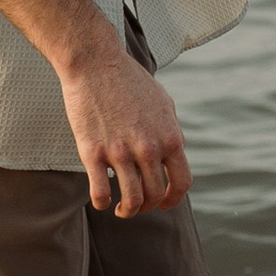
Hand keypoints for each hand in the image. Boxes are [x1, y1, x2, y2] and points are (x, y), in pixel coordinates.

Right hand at [60, 41, 191, 213]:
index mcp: (170, 137)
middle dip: (148, 207)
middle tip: (137, 205)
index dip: (174, 200)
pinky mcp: (93, 152)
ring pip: (131, 200)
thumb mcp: (163, 104)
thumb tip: (177, 152)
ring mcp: (121, 151)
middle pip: (155, 195)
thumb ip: (171, 131)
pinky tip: (101, 200)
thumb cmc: (129, 81)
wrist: (96, 63)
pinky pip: (100, 192)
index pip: (181, 183)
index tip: (164, 204)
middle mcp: (149, 148)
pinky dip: (102, 203)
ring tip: (121, 210)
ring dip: (127, 211)